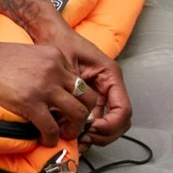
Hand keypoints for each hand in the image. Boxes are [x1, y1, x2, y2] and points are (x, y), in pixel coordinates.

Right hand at [0, 38, 98, 146]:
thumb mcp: (32, 54)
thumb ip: (48, 67)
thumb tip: (56, 90)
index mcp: (56, 56)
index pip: (81, 82)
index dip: (78, 99)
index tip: (70, 110)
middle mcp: (55, 69)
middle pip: (88, 97)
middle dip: (84, 115)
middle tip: (74, 125)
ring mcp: (44, 86)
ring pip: (77, 114)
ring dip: (74, 129)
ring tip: (63, 135)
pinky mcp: (30, 102)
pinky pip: (51, 127)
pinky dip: (52, 138)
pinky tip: (45, 139)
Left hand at [45, 27, 131, 147]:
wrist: (49, 33)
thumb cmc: (60, 42)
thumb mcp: (69, 65)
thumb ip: (76, 91)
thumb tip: (80, 119)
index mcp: (110, 75)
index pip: (122, 110)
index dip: (111, 126)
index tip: (93, 130)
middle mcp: (109, 85)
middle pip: (119, 121)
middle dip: (104, 134)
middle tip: (85, 138)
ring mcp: (100, 92)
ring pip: (107, 123)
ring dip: (95, 135)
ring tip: (77, 138)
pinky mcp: (89, 97)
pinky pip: (94, 118)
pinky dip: (86, 128)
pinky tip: (71, 131)